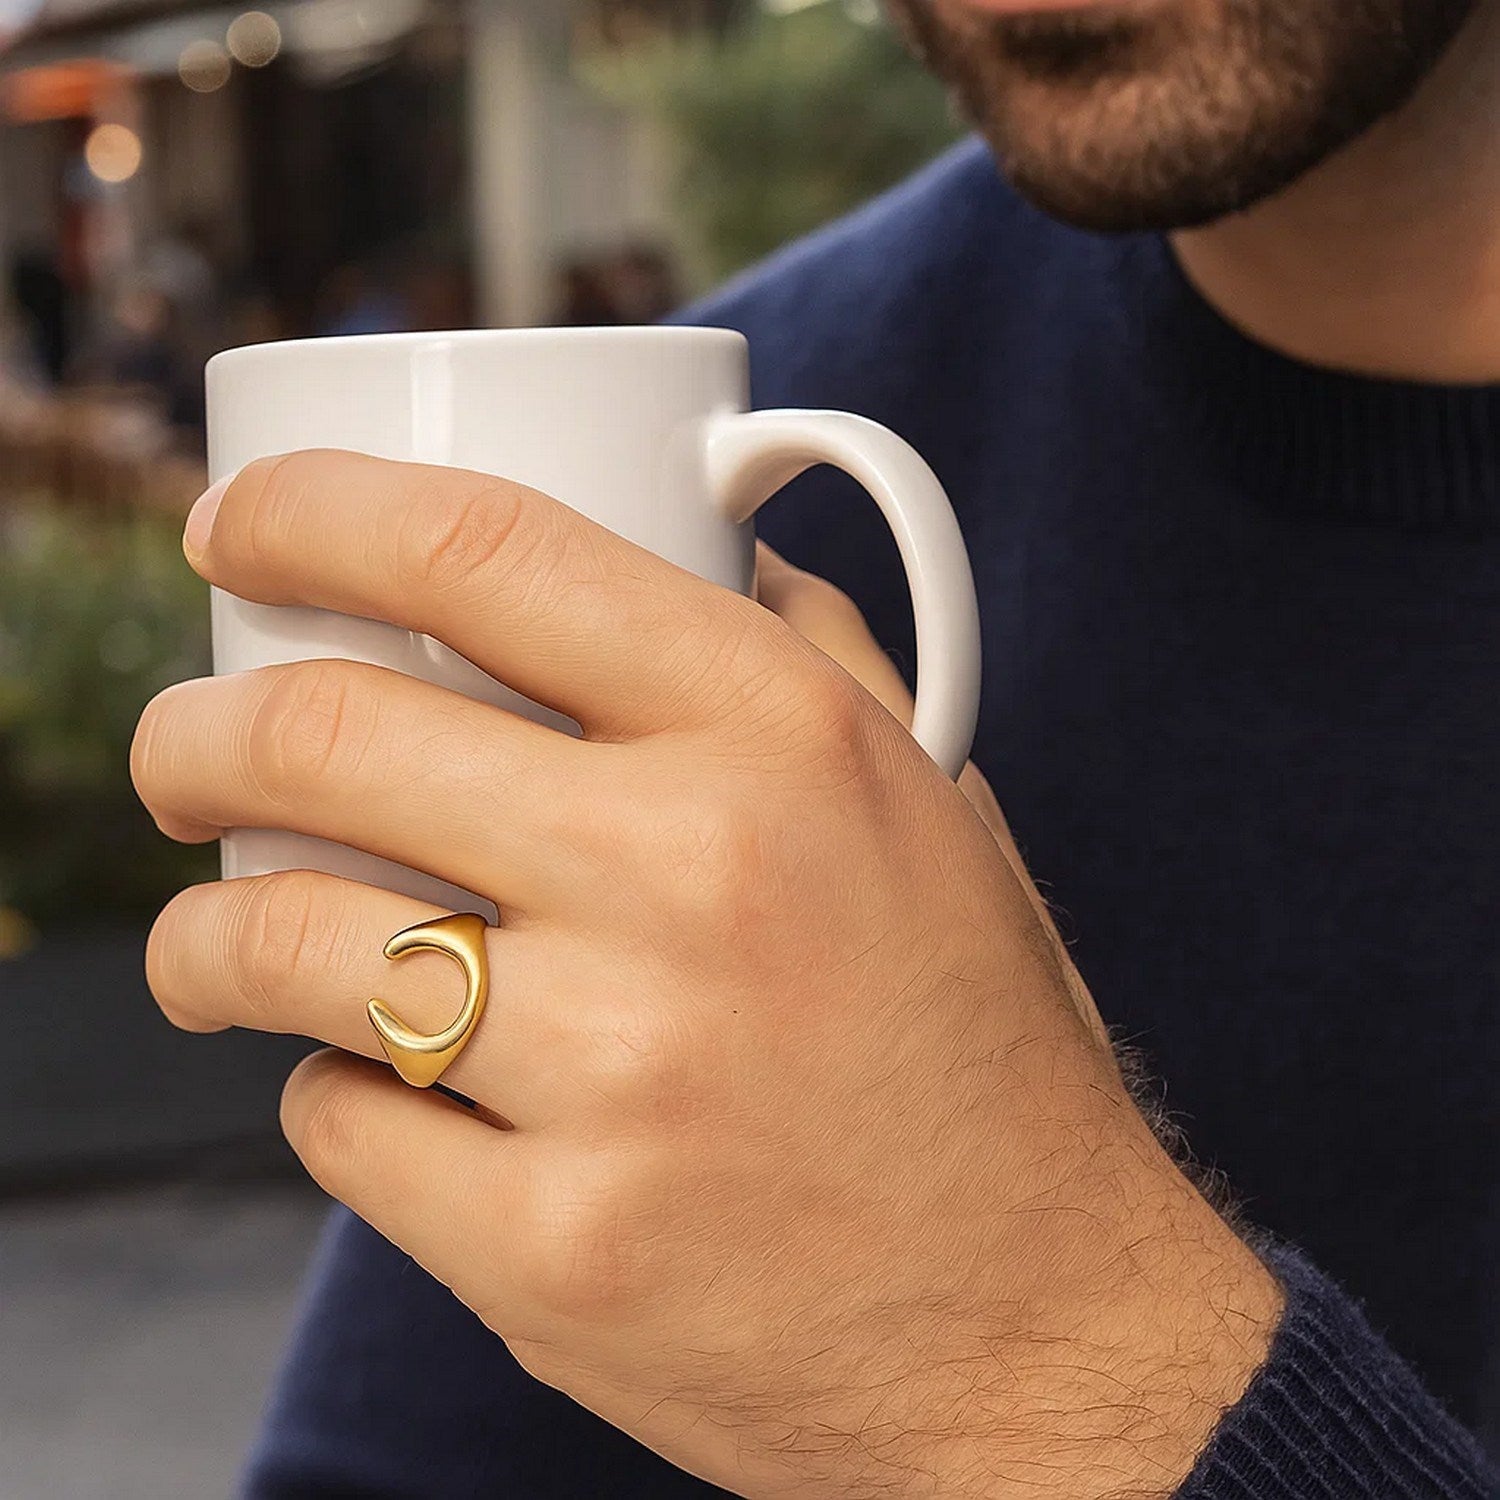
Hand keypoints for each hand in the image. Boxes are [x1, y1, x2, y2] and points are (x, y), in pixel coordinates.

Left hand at [133, 453, 1279, 1499]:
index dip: (310, 513)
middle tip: (188, 757)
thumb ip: (805, 648)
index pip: (481, 550)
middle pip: (325, 738)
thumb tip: (701, 535)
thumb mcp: (927, 801)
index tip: (238, 529)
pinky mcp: (558, 1251)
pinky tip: (381, 1091)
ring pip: (282, 944)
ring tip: (215, 944)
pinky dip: (325, 1094)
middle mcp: (695, 875)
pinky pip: (342, 1128)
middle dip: (195, 739)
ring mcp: (618, 1073)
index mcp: (780, 736)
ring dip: (205, 935)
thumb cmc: (972, 1040)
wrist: (1035, 1313)